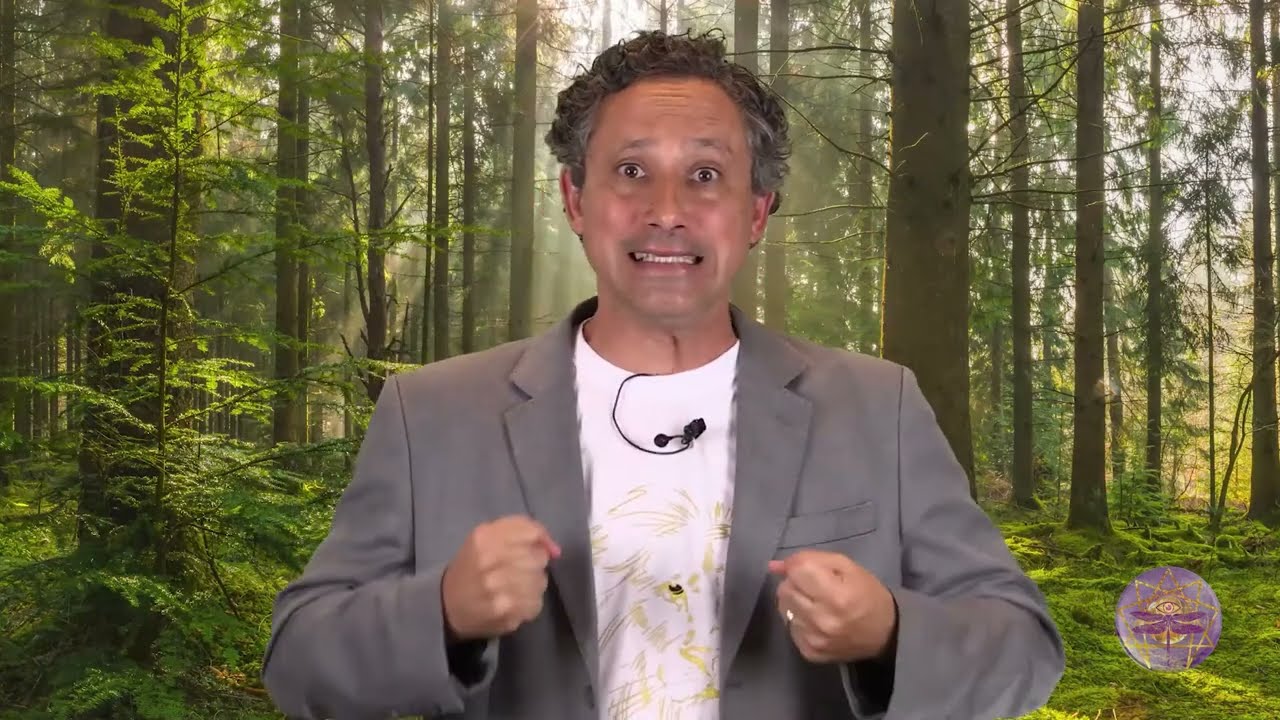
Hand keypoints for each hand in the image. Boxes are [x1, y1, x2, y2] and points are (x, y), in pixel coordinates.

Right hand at [442, 515, 560, 641]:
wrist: (445, 604)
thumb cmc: (471, 566)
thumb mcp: (486, 536)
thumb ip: (521, 531)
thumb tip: (554, 549)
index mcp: (485, 537)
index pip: (531, 533)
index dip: (539, 541)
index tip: (534, 548)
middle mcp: (491, 560)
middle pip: (539, 558)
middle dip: (534, 564)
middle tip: (517, 571)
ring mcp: (499, 588)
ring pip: (540, 581)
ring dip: (533, 585)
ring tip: (514, 588)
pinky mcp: (506, 612)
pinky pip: (536, 603)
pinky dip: (529, 603)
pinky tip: (514, 603)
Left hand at [767, 550, 896, 663]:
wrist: (886, 634)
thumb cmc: (867, 594)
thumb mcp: (847, 567)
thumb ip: (811, 559)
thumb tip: (774, 565)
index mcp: (836, 595)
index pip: (797, 570)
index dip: (798, 564)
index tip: (809, 568)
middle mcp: (822, 620)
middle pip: (785, 590)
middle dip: (795, 582)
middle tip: (814, 586)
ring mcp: (815, 639)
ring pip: (784, 608)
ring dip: (795, 601)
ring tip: (815, 603)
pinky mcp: (810, 653)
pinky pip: (790, 628)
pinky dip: (799, 620)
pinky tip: (815, 620)